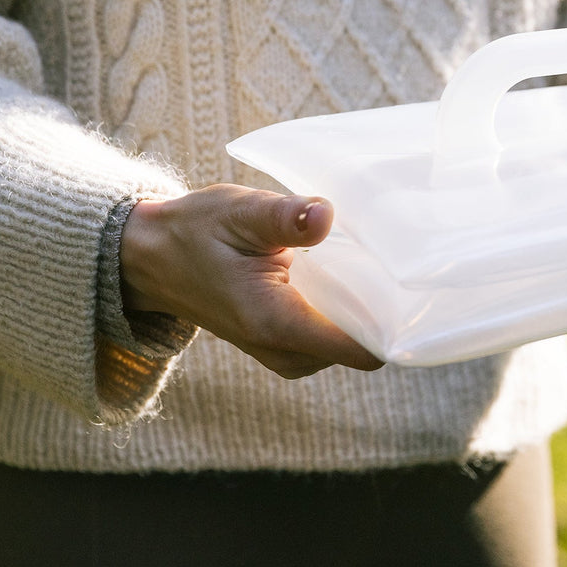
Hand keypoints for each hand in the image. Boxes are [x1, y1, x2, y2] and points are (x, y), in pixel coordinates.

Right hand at [119, 184, 383, 378]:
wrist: (152, 260)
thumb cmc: (196, 231)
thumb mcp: (237, 212)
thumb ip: (283, 217)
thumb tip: (324, 214)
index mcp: (277, 323)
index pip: (364, 347)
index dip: (397, 322)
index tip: (415, 283)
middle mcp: (285, 352)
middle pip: (367, 344)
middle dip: (385, 307)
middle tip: (395, 256)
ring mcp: (286, 355)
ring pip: (353, 342)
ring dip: (365, 306)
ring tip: (367, 258)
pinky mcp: (287, 347)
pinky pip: (335, 336)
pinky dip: (345, 309)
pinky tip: (344, 271)